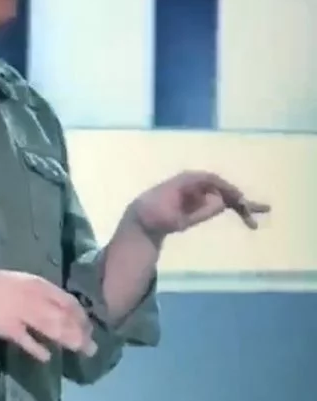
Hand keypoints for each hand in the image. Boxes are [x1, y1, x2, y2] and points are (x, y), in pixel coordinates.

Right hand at [0, 269, 96, 362]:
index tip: (89, 328)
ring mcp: (21, 313)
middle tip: (91, 346)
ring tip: (79, 350)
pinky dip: (39, 349)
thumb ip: (41, 295)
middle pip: (63, 316)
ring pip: (51, 328)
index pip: (68, 301)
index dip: (81, 316)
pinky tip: (47, 357)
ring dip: (67, 340)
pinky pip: (28, 340)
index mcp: (37, 284)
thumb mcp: (22, 283)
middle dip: (80, 332)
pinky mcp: (8, 328)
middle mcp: (33, 298)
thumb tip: (62, 309)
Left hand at [131, 171, 269, 237]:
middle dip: (239, 198)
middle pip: (221, 188)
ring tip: (257, 216)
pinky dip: (230, 208)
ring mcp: (196, 192)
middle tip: (259, 210)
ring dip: (239, 206)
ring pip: (223, 196)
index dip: (227, 189)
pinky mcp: (198, 201)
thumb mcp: (177, 219)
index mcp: (186, 181)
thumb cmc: (155, 216)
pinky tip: (246, 217)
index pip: (212, 180)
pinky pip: (218, 203)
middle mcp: (194, 184)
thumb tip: (222, 202)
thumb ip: (199, 211)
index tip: (241, 201)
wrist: (142, 220)